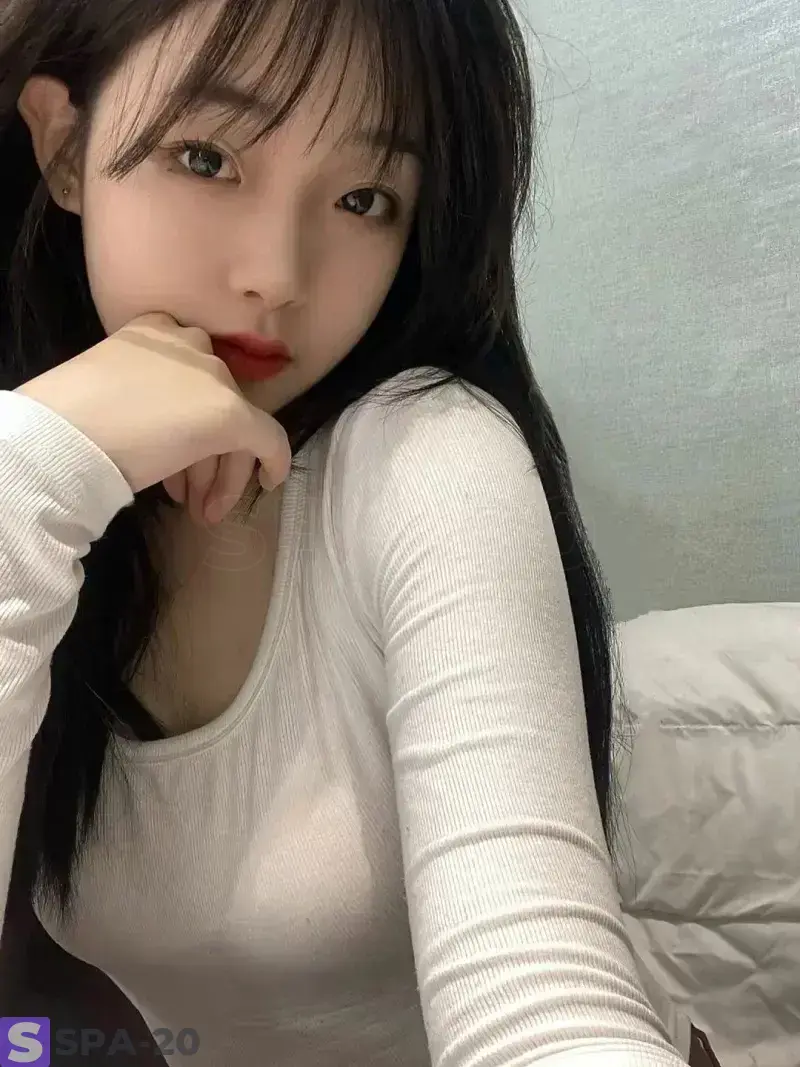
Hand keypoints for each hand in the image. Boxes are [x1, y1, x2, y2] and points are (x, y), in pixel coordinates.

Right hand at [15, 313, 291, 522]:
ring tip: (202, 512)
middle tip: (191, 496)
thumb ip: (143, 395)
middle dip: (204, 456)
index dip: (184, 419)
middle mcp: (190, 344)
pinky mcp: (231, 415)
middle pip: (213, 403)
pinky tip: (269, 482)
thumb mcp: (107, 389)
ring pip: (236, 427)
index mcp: (154, 330)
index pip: (188, 376)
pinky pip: (269, 439)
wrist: (65, 435)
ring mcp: (213, 378)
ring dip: (218, 474)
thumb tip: (163, 433)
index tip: (174, 454)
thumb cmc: (72, 418)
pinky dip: (274, 461)